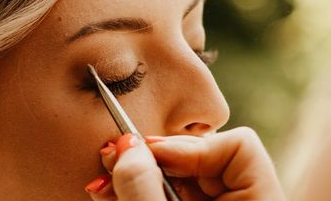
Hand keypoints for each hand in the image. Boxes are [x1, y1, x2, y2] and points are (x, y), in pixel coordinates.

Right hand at [84, 127, 285, 199]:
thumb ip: (146, 194)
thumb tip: (125, 148)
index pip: (239, 148)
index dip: (191, 146)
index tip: (148, 153)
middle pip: (199, 158)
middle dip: (151, 158)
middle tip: (112, 158)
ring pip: (175, 177)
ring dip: (135, 175)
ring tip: (102, 181)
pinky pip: (163, 194)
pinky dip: (135, 191)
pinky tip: (108, 192)